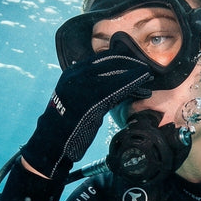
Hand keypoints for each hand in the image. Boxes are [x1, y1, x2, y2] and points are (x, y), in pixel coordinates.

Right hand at [20, 46, 153, 178]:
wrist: (53, 141)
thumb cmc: (67, 123)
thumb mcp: (77, 98)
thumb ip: (91, 86)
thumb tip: (114, 83)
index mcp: (73, 73)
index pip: (101, 59)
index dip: (120, 60)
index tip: (133, 62)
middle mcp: (77, 75)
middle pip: (110, 63)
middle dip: (130, 64)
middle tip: (144, 67)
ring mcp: (84, 85)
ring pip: (116, 74)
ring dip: (134, 75)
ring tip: (147, 76)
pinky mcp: (93, 99)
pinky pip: (117, 88)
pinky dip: (132, 85)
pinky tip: (143, 87)